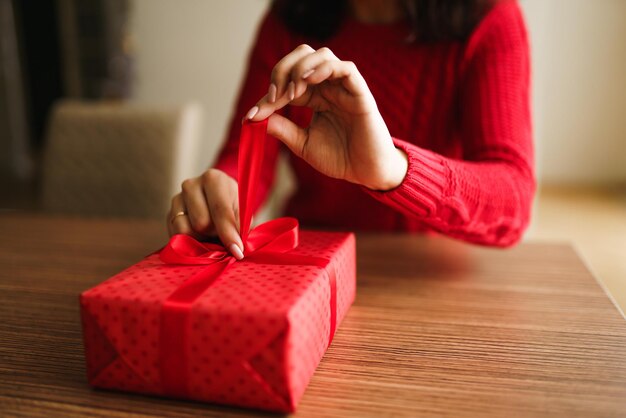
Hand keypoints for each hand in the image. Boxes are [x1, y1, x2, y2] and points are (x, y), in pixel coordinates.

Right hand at [167, 169, 243, 259]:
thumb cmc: (233, 208)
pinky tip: (199, 235)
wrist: (217, 202)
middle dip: (214, 233)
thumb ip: (240, 227)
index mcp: (213, 179)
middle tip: (221, 232)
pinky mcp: (168, 214)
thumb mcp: (243, 213)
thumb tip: (235, 248)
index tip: (237, 250)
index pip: (220, 209)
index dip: (228, 233)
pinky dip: (189, 242)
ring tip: (210, 232)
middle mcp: (191, 185)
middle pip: (201, 223)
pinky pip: (176, 237)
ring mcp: (176, 199)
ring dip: (201, 239)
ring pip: (186, 231)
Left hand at [245, 44, 407, 190]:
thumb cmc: (340, 158)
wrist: (366, 173)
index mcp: (315, 97)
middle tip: (273, 97)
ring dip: (301, 69)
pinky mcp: (360, 93)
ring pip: (322, 55)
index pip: (287, 83)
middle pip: (302, 57)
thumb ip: (283, 129)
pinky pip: (345, 68)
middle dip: (281, 71)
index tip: (251, 117)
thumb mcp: (304, 144)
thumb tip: (256, 118)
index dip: (267, 97)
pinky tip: (309, 82)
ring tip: (292, 94)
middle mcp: (329, 87)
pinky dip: (325, 69)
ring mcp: (345, 88)